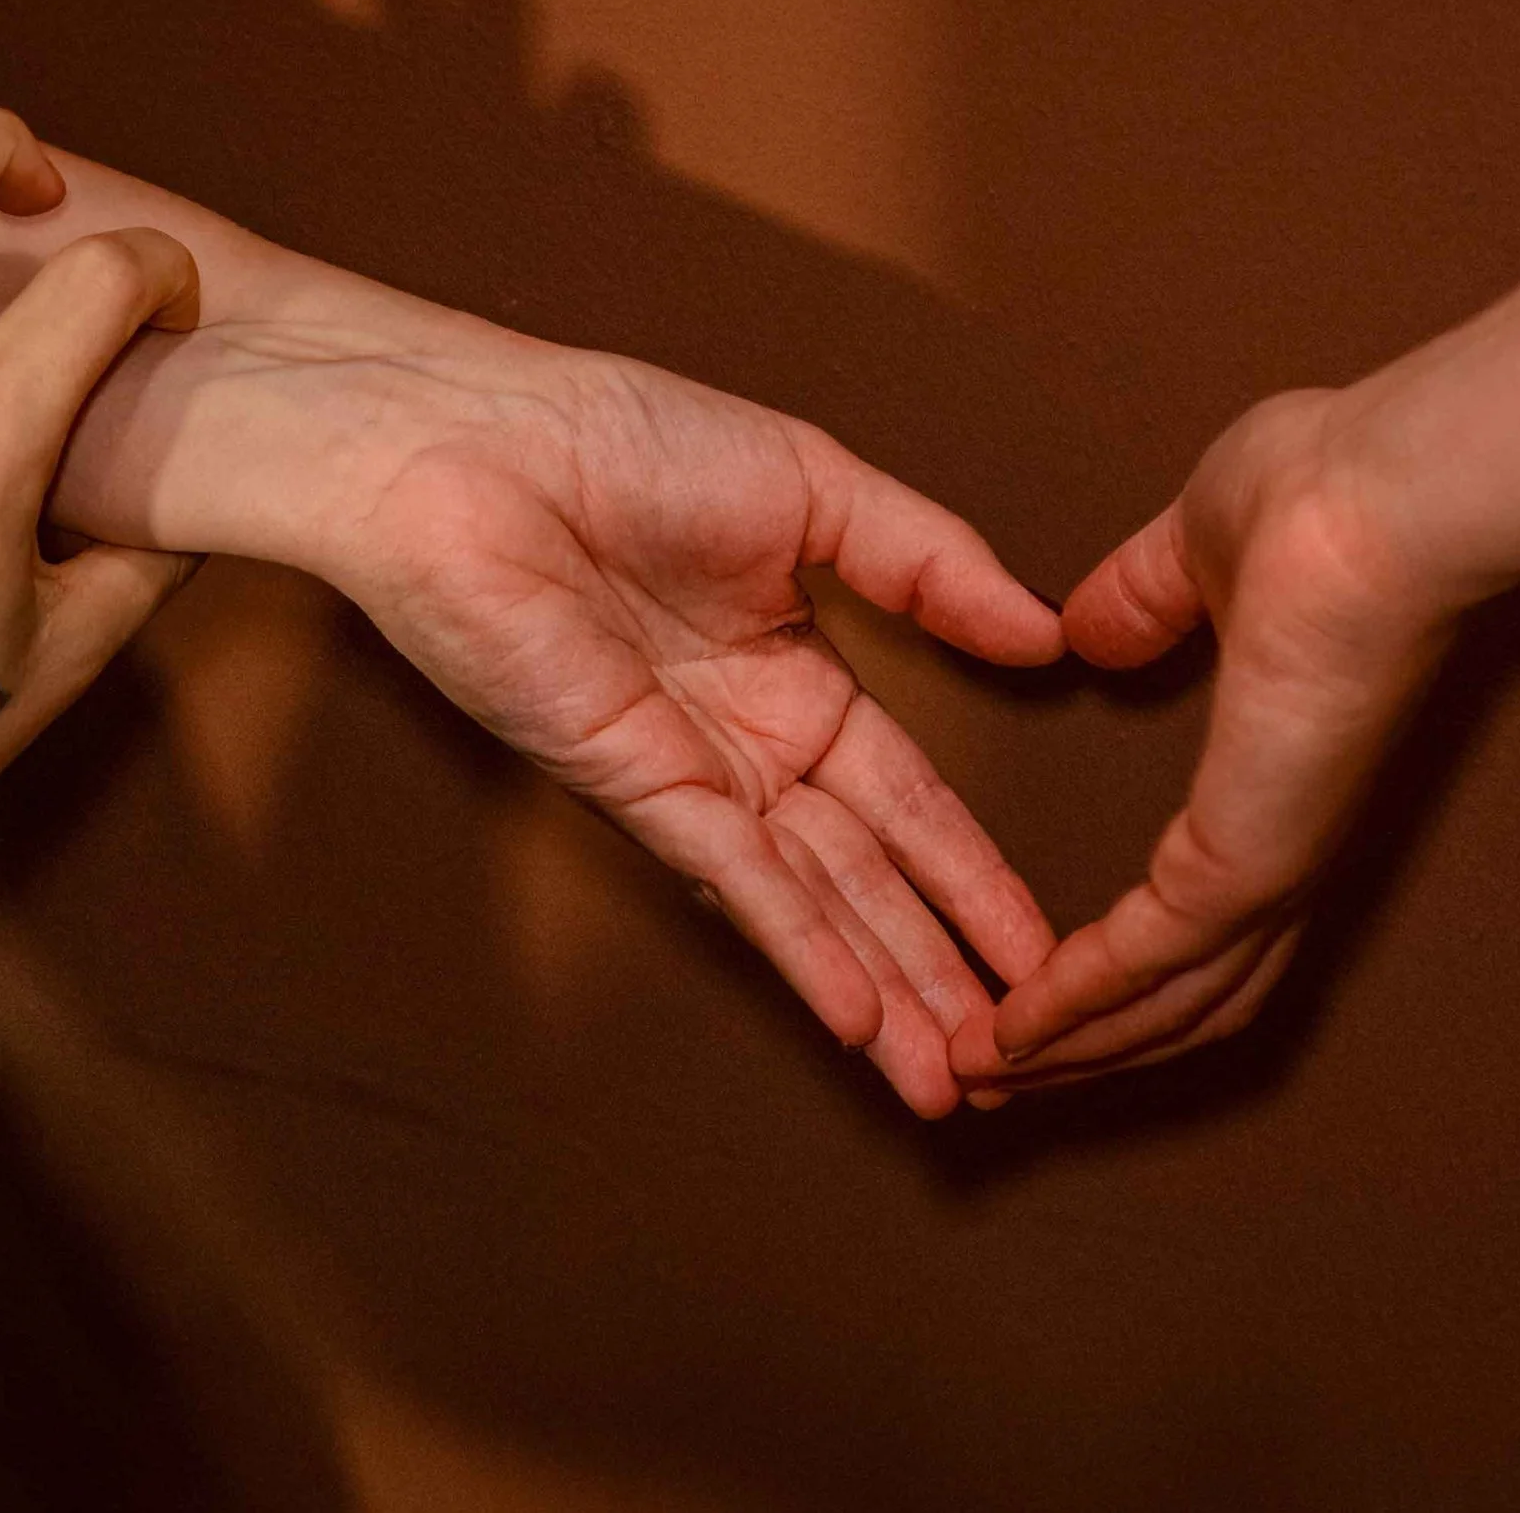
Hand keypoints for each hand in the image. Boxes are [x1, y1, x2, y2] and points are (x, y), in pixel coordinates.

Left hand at [144, 337, 1065, 1115]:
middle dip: (940, 970)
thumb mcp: (816, 487)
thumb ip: (932, 564)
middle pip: (867, 880)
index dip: (974, 876)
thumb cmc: (617, 439)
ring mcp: (691, 776)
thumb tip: (1045, 633)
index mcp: (793, 678)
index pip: (908, 801)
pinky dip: (798, 946)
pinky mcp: (634, 787)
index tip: (1040, 950)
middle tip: (1014, 1058)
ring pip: (810, 903)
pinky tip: (857, 1015)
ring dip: (882, 993)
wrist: (475, 446)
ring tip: (951, 1079)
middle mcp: (746, 748)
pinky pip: (734, 877)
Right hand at [953, 387, 1459, 1091]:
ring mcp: (1270, 865)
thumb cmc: (1330, 493)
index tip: (1037, 990)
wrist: (1382, 498)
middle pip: (1183, 999)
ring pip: (1160, 1005)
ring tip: (978, 1069)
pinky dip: (1069, 1007)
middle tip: (992, 1071)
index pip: (1202, 919)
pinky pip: (1142, 962)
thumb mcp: (1197, 546)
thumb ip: (1143, 598)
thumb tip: (1092, 631)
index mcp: (1281, 781)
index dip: (1119, 969)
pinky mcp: (1245, 863)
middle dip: (1081, 1046)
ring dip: (1063, 1047)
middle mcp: (1283, 848)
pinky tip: (1010, 1031)